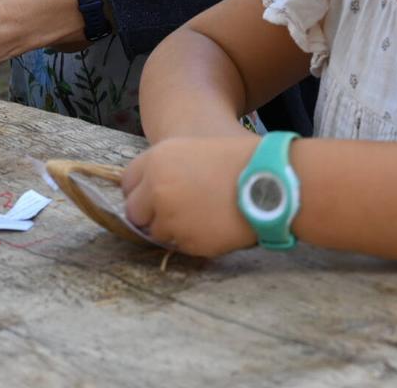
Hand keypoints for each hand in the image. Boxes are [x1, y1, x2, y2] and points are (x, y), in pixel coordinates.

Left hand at [121, 137, 259, 256]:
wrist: (269, 183)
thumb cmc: (236, 162)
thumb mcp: (192, 151)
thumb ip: (165, 170)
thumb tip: (147, 193)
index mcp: (156, 161)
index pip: (127, 183)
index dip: (140, 191)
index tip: (151, 196)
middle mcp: (156, 190)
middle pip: (134, 212)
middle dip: (149, 214)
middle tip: (173, 212)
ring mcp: (170, 218)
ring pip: (156, 232)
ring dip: (171, 228)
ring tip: (200, 216)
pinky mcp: (188, 242)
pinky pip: (180, 245)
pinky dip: (191, 239)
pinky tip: (211, 225)